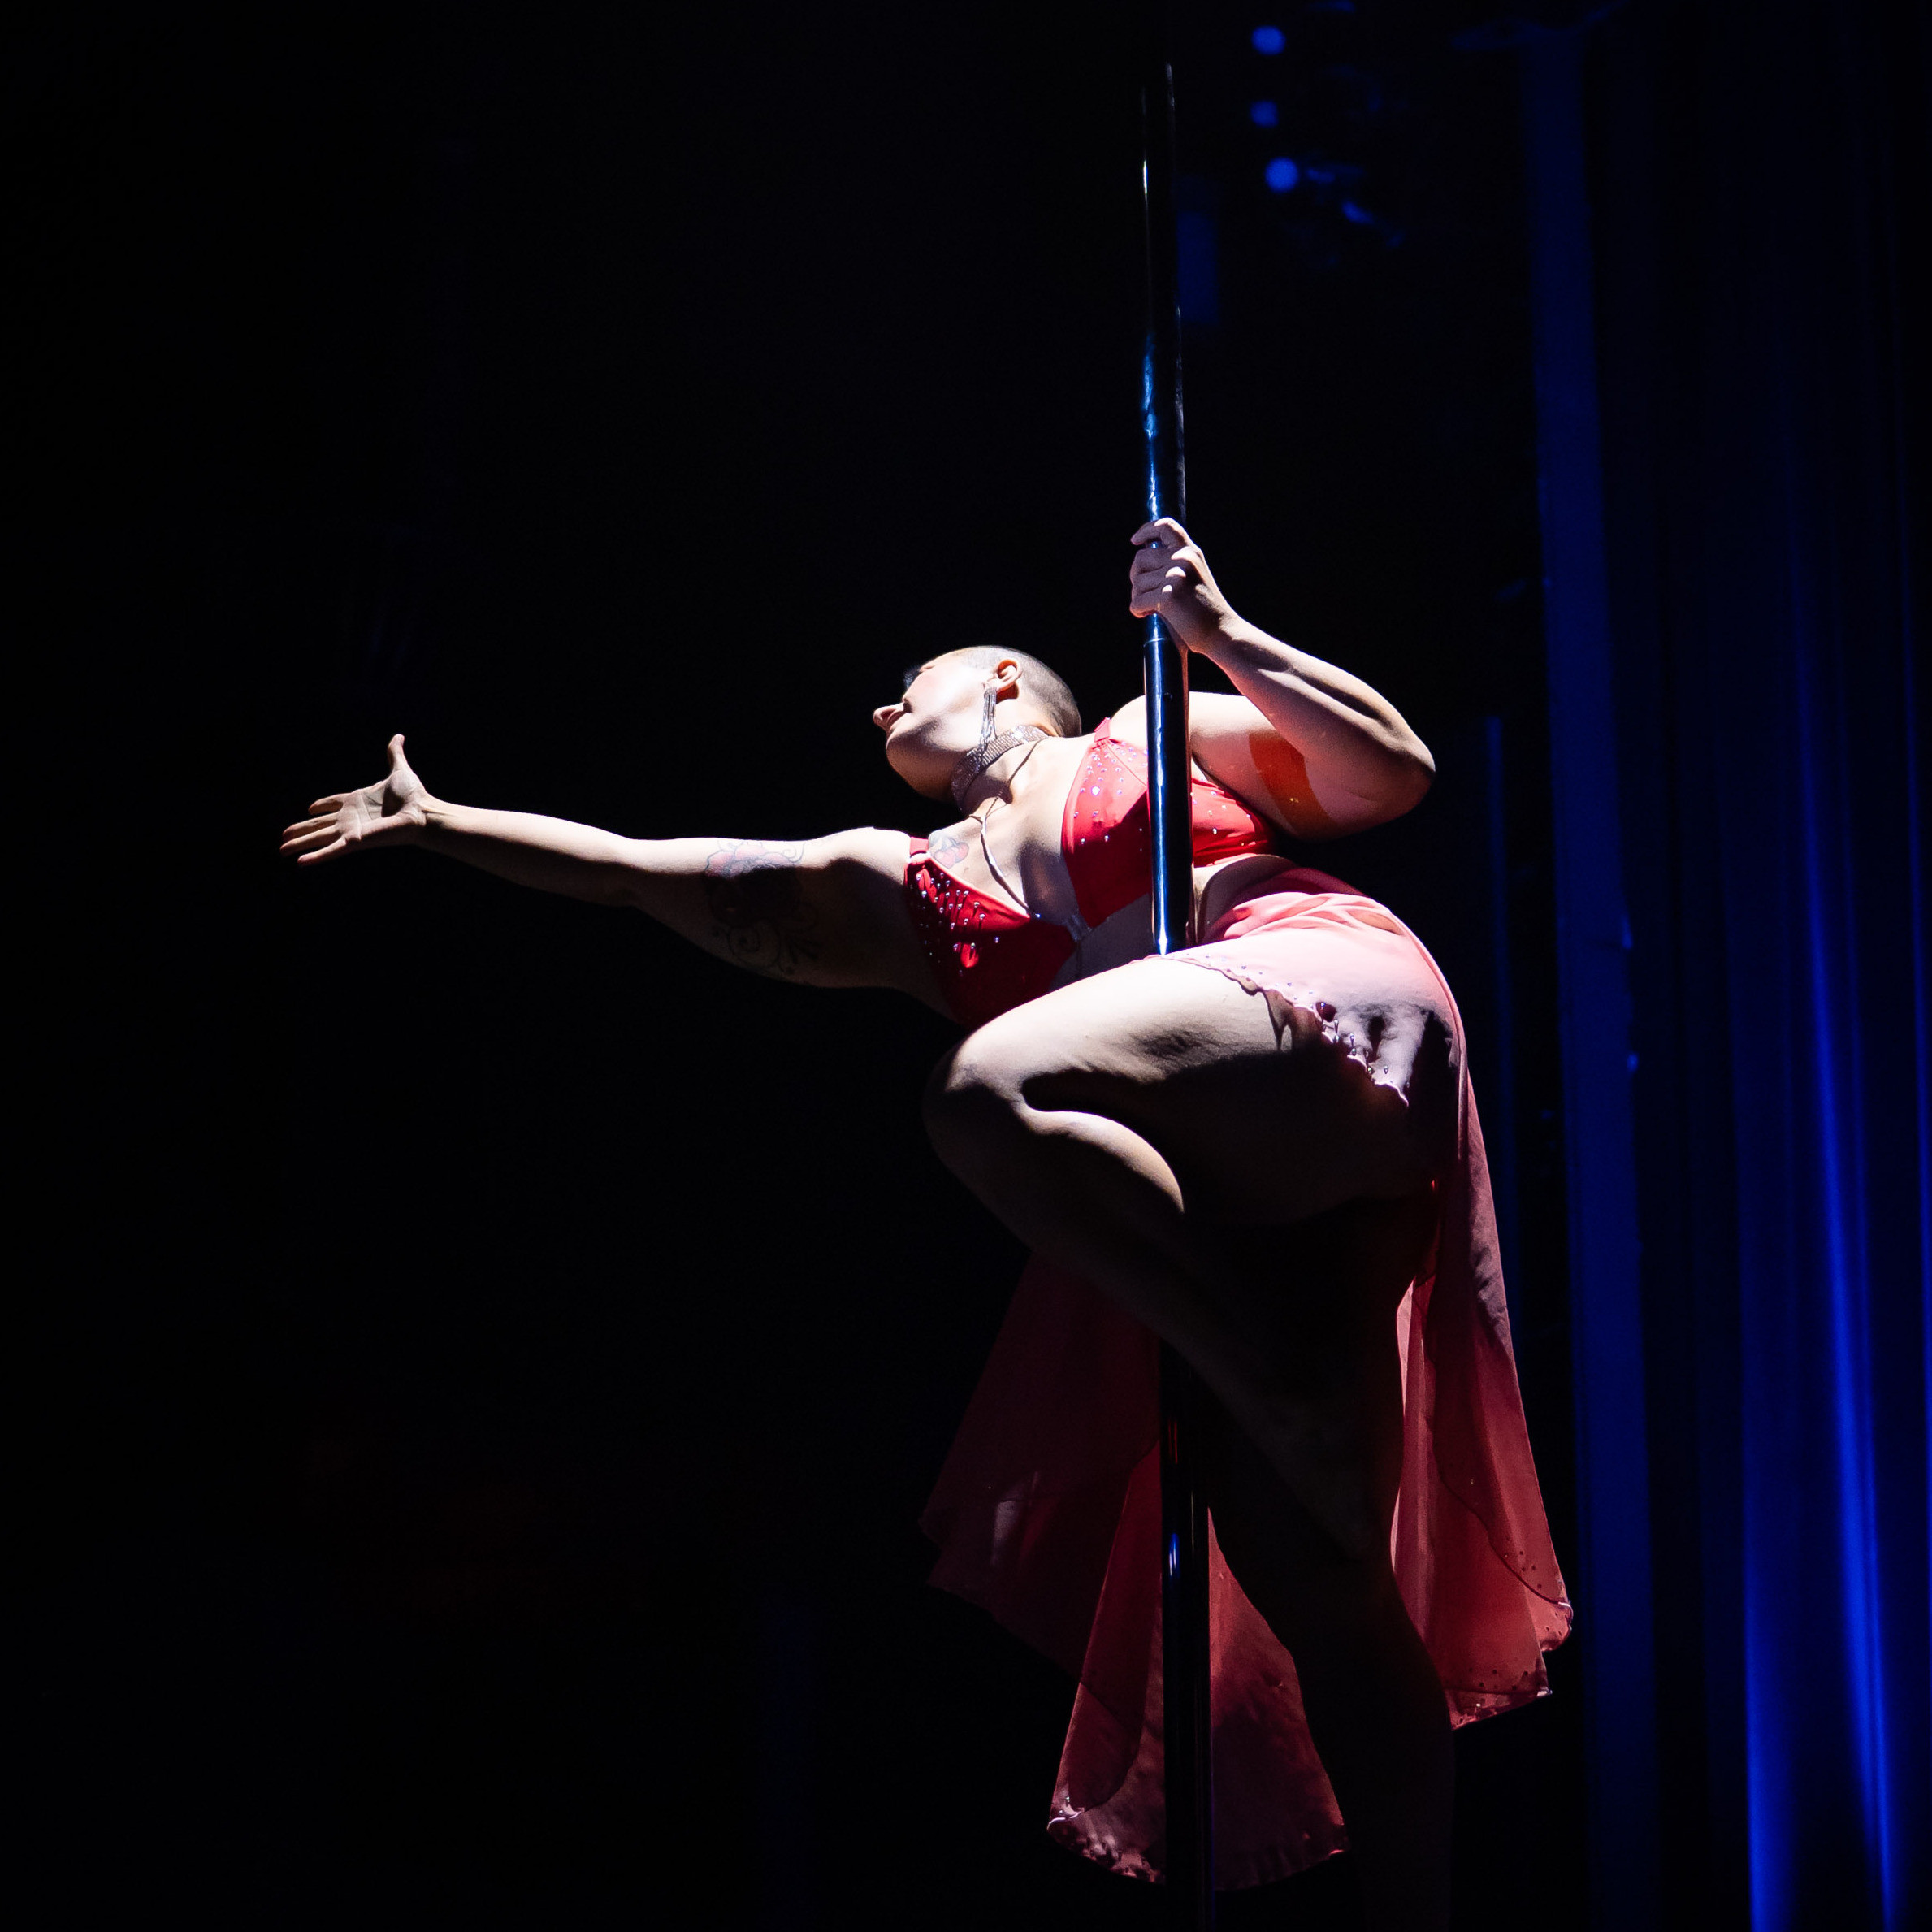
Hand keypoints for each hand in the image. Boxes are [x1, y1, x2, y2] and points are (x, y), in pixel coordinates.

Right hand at [281, 733, 430, 865]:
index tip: (309, 809)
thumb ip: (394, 754)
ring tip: (281, 850)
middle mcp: (351, 817)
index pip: (333, 804)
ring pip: (319, 838)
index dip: (321, 805)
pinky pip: (332, 850)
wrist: (422, 812)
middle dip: (301, 830)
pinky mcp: (355, 841)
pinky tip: (299, 862)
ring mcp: (351, 830)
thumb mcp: (399, 770)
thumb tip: (398, 736)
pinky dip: (316, 856)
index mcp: (357, 801)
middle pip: (319, 824)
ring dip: (300, 844)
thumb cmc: (413, 796)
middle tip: (284, 835)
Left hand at [1128, 517, 1236, 652]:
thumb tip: (1141, 563)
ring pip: (1137, 582)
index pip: (1166, 527)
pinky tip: (1146, 615)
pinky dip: (1137, 611)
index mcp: (1191, 552)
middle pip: (1140, 559)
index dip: (1146, 530)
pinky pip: (1137, 602)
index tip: (1135, 541)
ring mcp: (1175, 576)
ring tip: (1150, 608)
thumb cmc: (1205, 610)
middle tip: (1143, 594)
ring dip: (1138, 597)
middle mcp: (1183, 559)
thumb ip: (1175, 564)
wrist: (1221, 632)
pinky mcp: (1167, 596)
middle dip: (1136, 577)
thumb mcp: (1194, 576)